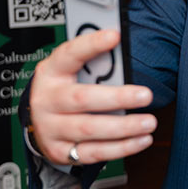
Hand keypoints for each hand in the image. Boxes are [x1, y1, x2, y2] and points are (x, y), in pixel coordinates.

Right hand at [28, 29, 155, 164]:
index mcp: (51, 73)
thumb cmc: (63, 89)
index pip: (69, 54)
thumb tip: (125, 50)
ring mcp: (51, 128)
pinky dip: (121, 148)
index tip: (115, 35)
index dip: (91, 44)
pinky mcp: (61, 151)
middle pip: (82, 99)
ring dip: (124, 127)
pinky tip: (141, 140)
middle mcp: (47, 100)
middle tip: (145, 95)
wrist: (38, 121)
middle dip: (117, 98)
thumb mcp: (70, 71)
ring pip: (89, 129)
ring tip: (149, 122)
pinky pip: (94, 152)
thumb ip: (94, 63)